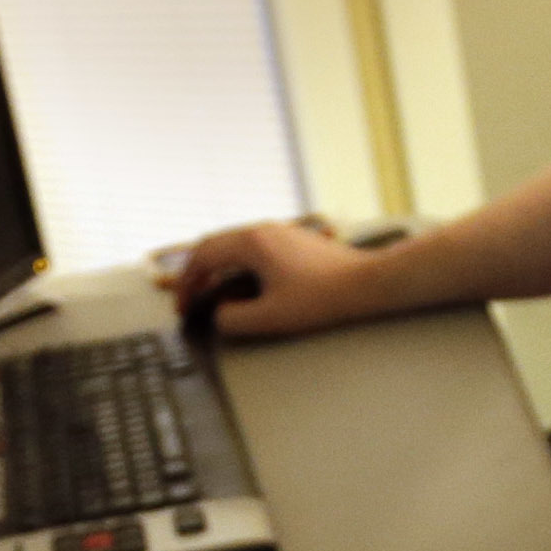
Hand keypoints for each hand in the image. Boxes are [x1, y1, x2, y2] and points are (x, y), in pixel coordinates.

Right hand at [162, 219, 394, 338]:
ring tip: (215, 294)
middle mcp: (263, 230)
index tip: (183, 306)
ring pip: (235, 245)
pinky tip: (247, 287)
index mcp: (251, 242)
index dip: (185, 283)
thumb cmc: (323, 298)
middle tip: (192, 299)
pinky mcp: (294, 241)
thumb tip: (219, 316)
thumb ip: (234, 320)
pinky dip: (240, 266)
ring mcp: (281, 232)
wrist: (367, 283)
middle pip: (216, 245)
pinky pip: (255, 248)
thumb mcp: (270, 318)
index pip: (202, 256)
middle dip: (198, 273)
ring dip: (219, 269)